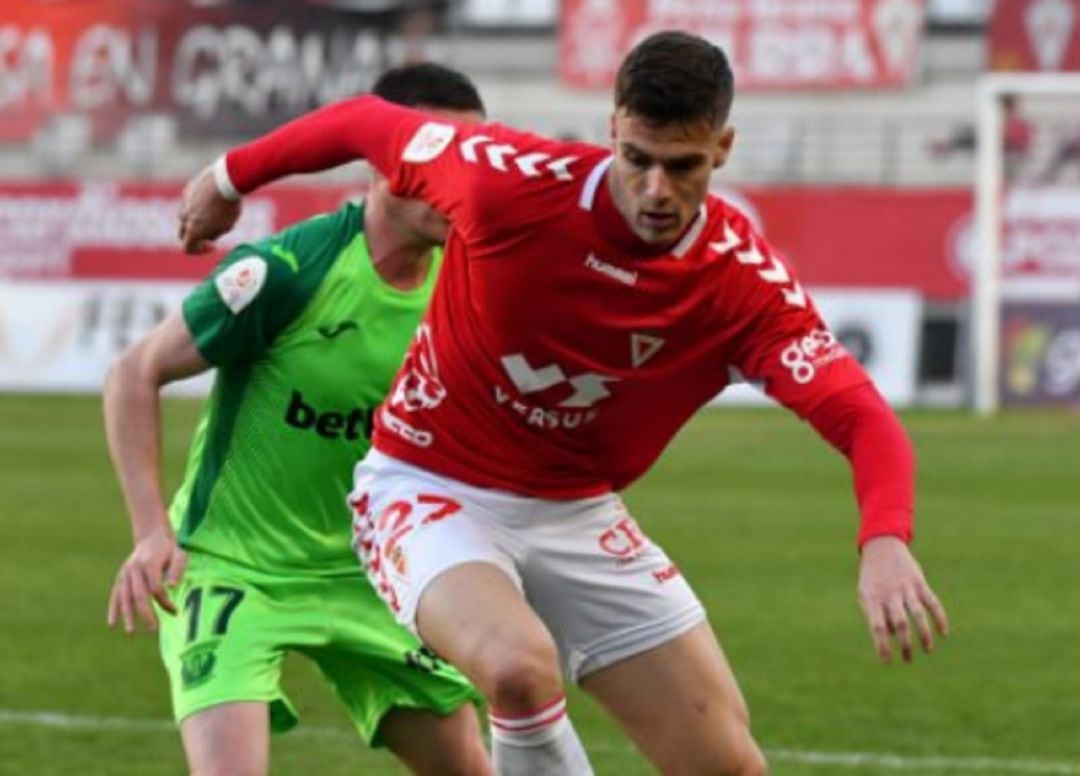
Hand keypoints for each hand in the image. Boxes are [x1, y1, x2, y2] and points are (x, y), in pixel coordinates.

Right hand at [107, 527, 187, 633]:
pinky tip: (112, 624)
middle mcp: (134, 568)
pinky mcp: (120, 577)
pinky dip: (113, 609)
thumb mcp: (179, 555)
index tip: (175, 610)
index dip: (165, 602)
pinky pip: (115, 594)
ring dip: (127, 615)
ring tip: (131, 632)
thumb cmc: (169, 549)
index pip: (156, 588)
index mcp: (150, 563)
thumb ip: (177, 570)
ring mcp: (125, 573)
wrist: (152, 537)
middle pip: (139, 595)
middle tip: (153, 629)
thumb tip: (171, 587)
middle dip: (146, 614)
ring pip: (125, 597)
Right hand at [177, 164, 240, 253]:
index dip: (200, 250)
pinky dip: (196, 205)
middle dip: (194, 236)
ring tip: (213, 215)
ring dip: (194, 220)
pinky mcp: (188, 190)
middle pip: (182, 234)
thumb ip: (214, 233)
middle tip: (210, 233)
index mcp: (193, 230)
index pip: (187, 248)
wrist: (226, 180)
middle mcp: (184, 217)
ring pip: (185, 216)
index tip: (213, 245)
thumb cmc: (229, 207)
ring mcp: (184, 203)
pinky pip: (188, 202)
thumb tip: (208, 234)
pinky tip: (211, 201)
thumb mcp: (227, 226)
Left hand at [858, 536, 948, 662]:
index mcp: (872, 599)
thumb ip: (877, 615)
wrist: (881, 546)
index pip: (877, 627)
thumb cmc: (872, 577)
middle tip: (908, 659)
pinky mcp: (919, 582)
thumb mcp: (866, 594)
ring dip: (924, 635)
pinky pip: (932, 602)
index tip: (887, 662)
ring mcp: (906, 588)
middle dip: (905, 644)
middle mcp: (889, 594)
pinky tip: (943, 633)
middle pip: (900, 624)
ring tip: (927, 650)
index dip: (882, 646)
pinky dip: (940, 618)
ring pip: (918, 615)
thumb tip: (894, 636)